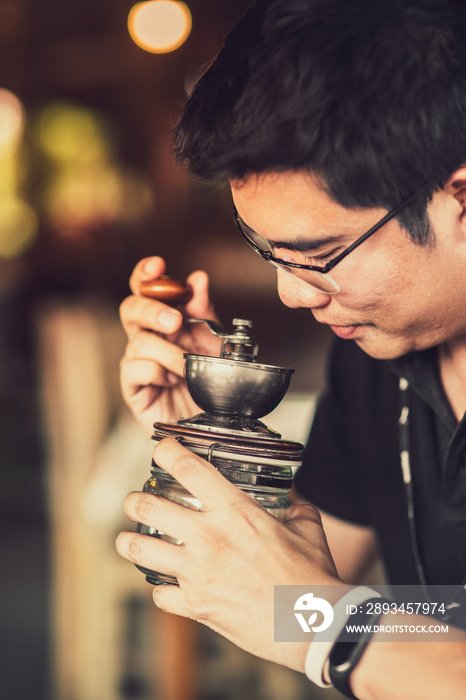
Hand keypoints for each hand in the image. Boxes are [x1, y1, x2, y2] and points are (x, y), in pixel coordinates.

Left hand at [116, 437, 341, 670]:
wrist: (312, 624)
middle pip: (148, 505)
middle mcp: (208, 536)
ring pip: (139, 549)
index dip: (166, 451)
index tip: (161, 449)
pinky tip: (169, 585)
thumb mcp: (306, 527)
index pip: (188, 467)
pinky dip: (162, 589)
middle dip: (133, 500)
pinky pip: (160, 594)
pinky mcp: (195, 604)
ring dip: (130, 542)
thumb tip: (290, 499)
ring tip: (129, 540)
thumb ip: (294, 507)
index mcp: (234, 510)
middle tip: (134, 501)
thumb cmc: (311, 574)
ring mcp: (197, 571)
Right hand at [119, 257, 220, 434]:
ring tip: (186, 366)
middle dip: (152, 310)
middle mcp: (146, 336)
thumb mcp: (212, 341)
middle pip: (131, 309)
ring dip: (167, 352)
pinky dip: (156, 372)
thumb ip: (204, 311)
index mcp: (163, 319)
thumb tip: (198, 279)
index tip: (158, 266)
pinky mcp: (133, 385)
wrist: (206, 418)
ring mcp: (137, 360)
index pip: (146, 288)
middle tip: (174, 321)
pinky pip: (135, 370)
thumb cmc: (206, 379)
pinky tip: (171, 380)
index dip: (146, 274)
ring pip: (139, 342)